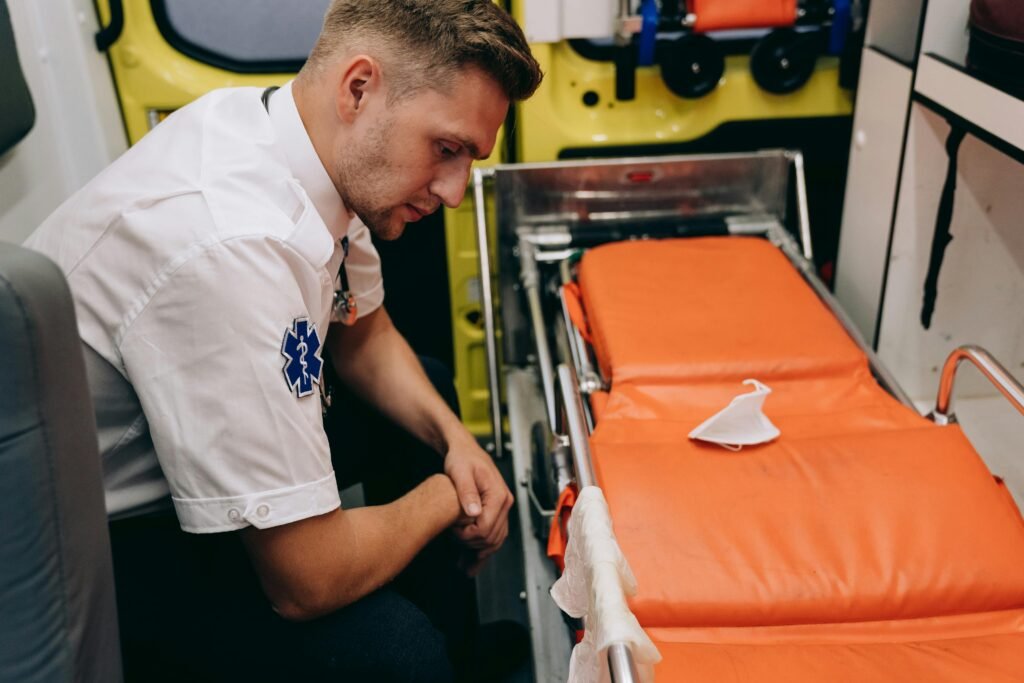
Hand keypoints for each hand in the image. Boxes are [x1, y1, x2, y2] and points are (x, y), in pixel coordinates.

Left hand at [444, 435, 513, 574]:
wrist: (464, 450)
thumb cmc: (461, 458)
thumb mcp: (460, 472)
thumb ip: (467, 492)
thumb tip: (474, 512)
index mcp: (498, 494)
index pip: (487, 527)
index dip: (469, 536)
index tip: (453, 534)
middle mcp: (504, 502)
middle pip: (493, 537)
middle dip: (473, 547)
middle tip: (455, 547)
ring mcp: (501, 507)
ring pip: (495, 539)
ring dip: (480, 555)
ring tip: (466, 567)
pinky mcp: (496, 510)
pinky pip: (493, 534)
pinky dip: (483, 549)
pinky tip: (473, 560)